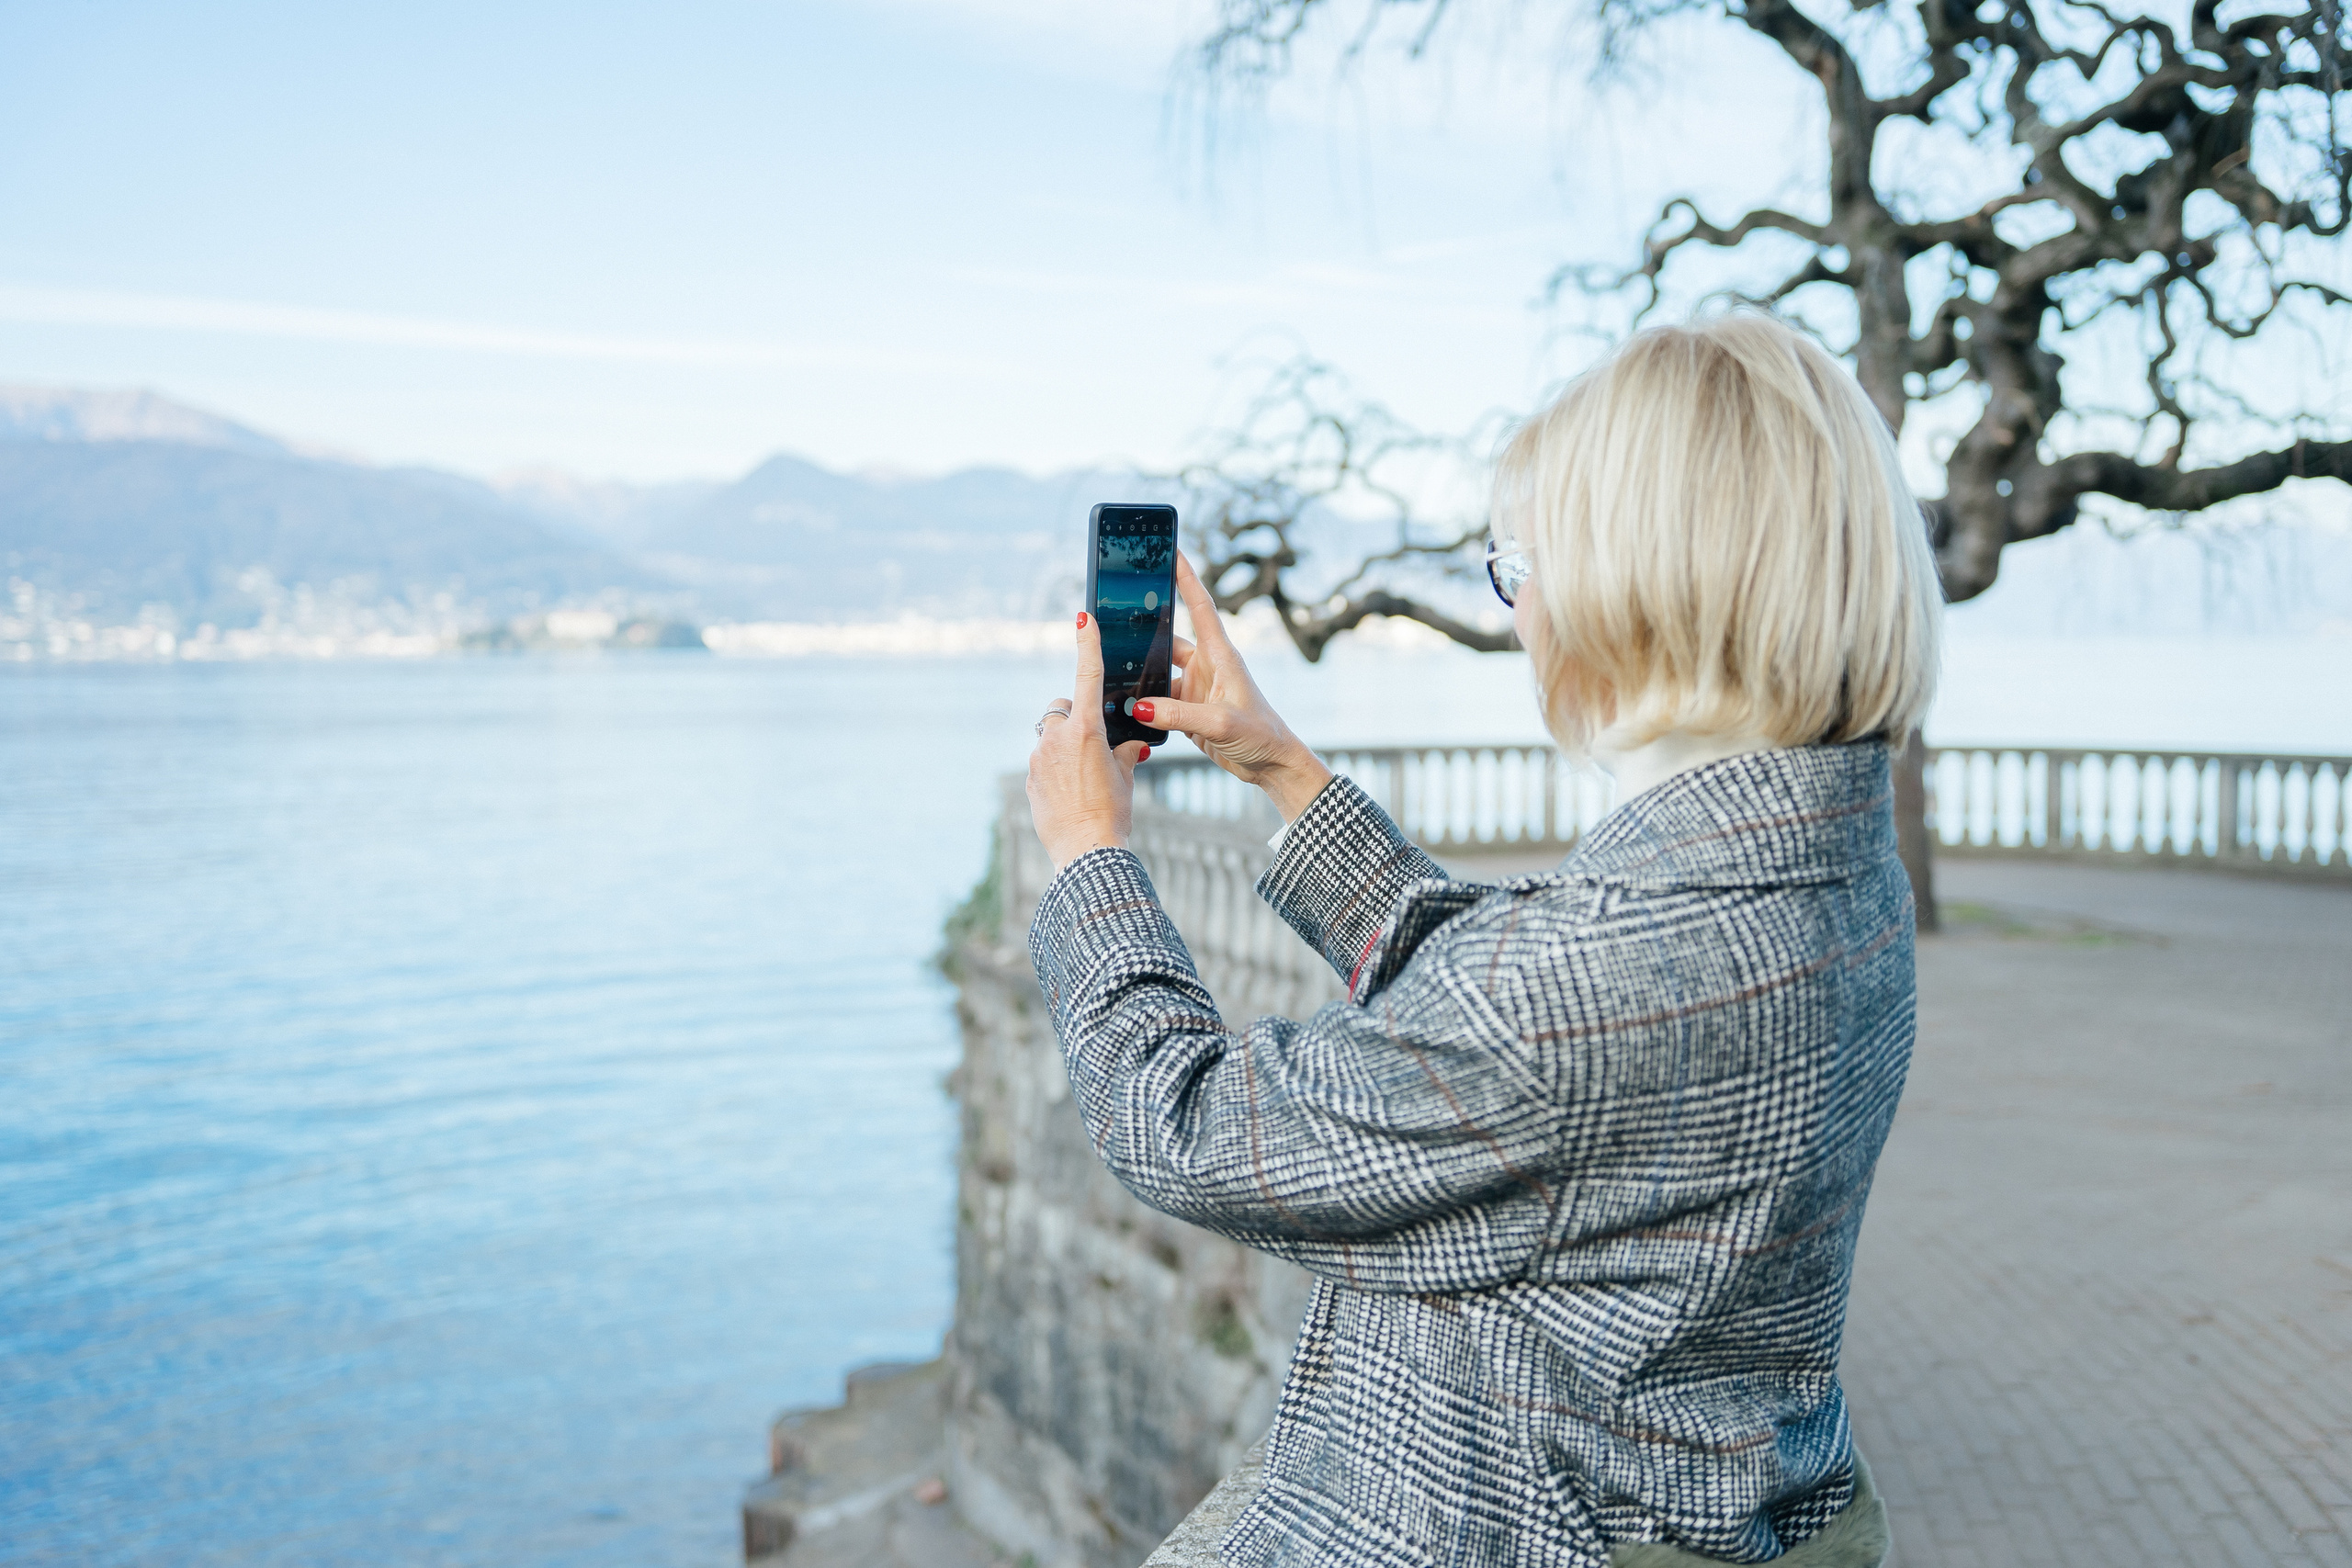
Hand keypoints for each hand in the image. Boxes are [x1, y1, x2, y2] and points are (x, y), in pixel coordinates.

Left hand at [1027, 611, 1149, 867]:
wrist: (1086, 851)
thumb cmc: (1112, 813)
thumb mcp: (1126, 778)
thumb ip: (1126, 753)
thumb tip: (1133, 746)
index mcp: (1087, 730)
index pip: (1087, 676)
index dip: (1087, 643)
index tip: (1083, 616)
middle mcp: (1057, 737)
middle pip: (1061, 709)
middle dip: (1075, 717)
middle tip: (1095, 743)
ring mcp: (1038, 757)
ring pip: (1050, 737)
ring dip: (1065, 747)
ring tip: (1084, 779)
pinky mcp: (1028, 778)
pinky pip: (1042, 762)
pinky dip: (1055, 769)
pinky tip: (1070, 794)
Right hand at [1138, 553, 1332, 822]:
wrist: (1272, 765)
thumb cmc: (1260, 736)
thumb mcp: (1220, 723)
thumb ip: (1179, 714)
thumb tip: (1139, 706)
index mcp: (1220, 656)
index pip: (1200, 607)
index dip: (1186, 577)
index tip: (1172, 550)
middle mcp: (1206, 667)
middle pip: (1168, 641)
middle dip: (1144, 633)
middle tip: (1114, 618)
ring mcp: (1196, 689)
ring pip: (1158, 674)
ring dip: (1140, 677)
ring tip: (1110, 673)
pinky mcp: (1189, 711)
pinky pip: (1158, 702)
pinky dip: (1143, 706)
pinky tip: (1125, 709)